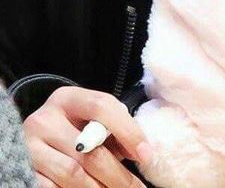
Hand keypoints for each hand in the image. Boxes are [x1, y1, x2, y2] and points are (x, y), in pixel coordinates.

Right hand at [23, 86, 151, 186]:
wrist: (35, 135)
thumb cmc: (72, 124)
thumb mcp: (90, 117)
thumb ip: (113, 127)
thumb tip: (140, 152)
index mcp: (67, 99)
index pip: (102, 107)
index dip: (129, 131)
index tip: (146, 155)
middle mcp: (45, 120)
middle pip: (89, 150)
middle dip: (118, 174)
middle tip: (137, 187)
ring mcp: (30, 148)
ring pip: (73, 174)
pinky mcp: (23, 171)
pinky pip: (53, 187)